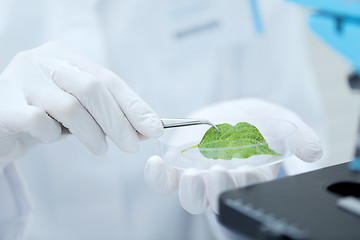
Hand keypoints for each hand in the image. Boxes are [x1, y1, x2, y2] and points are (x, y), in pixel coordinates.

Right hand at [0, 42, 162, 162]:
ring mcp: (19, 79)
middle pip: (92, 89)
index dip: (133, 104)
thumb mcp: (80, 111)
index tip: (154, 127)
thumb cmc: (44, 116)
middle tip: (132, 146)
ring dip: (92, 133)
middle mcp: (41, 61)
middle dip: (118, 121)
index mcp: (64, 57)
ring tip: (100, 148)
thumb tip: (146, 128)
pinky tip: (51, 138)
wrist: (1, 125)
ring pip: (69, 106)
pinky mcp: (1, 104)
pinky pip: (37, 122)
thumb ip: (108, 115)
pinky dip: (51, 136)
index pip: (108, 79)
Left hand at [145, 98, 322, 213]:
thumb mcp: (282, 123)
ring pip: (191, 197)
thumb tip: (314, 151)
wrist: (230, 114)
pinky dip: (157, 178)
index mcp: (248, 178)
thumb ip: (299, 137)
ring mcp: (197, 176)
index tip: (248, 171)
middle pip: (217, 199)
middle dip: (219, 189)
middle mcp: (222, 182)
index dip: (247, 185)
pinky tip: (156, 165)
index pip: (247, 190)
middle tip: (220, 173)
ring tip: (195, 174)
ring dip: (192, 191)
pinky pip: (163, 182)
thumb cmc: (256, 122)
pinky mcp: (176, 166)